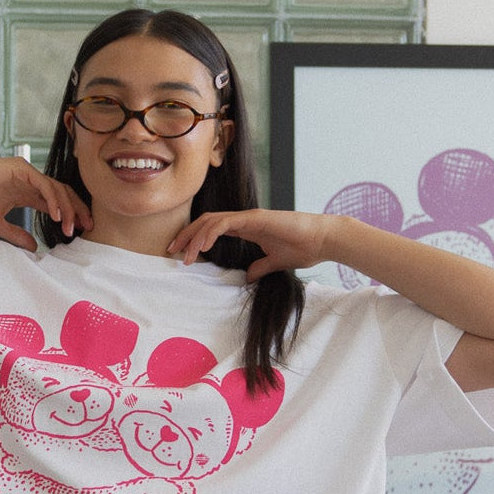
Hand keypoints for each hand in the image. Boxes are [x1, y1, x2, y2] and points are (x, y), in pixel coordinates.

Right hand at [0, 158, 91, 250]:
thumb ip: (17, 235)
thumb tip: (34, 247)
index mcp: (25, 192)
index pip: (55, 202)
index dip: (69, 215)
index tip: (78, 231)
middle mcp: (28, 181)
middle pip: (62, 193)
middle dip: (77, 210)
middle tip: (87, 227)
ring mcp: (26, 173)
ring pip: (56, 188)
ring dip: (66, 208)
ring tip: (69, 227)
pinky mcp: (20, 168)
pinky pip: (44, 184)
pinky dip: (53, 199)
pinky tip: (56, 215)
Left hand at [167, 209, 328, 279]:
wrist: (322, 240)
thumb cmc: (303, 248)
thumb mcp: (275, 263)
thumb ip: (260, 267)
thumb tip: (248, 276)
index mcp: (247, 228)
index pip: (213, 228)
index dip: (195, 239)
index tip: (182, 255)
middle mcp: (244, 219)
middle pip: (206, 222)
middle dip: (186, 235)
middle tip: (171, 251)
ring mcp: (248, 217)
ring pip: (211, 221)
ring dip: (194, 237)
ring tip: (184, 254)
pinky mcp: (254, 218)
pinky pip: (224, 223)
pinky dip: (209, 233)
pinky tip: (201, 247)